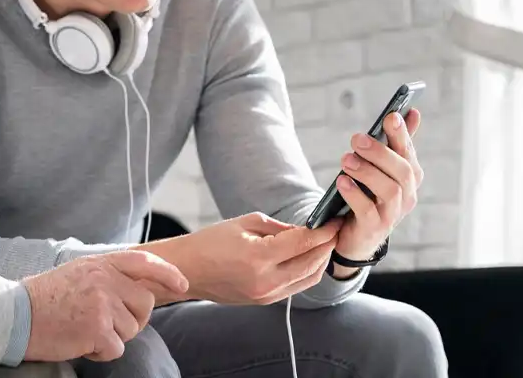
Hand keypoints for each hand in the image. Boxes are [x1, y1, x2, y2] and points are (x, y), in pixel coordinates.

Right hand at [22, 250, 187, 362]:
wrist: (16, 315)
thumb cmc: (46, 298)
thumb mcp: (79, 273)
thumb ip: (108, 276)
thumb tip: (139, 289)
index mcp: (100, 264)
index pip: (144, 262)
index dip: (168, 273)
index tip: (182, 284)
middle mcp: (104, 280)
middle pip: (145, 304)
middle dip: (133, 319)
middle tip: (107, 324)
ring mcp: (102, 303)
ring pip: (131, 330)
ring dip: (112, 337)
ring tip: (85, 329)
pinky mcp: (97, 328)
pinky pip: (116, 349)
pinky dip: (100, 352)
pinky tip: (80, 342)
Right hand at [140, 212, 341, 305]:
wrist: (187, 271)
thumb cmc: (209, 242)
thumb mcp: (244, 223)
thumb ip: (278, 228)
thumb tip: (304, 230)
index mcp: (258, 257)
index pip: (303, 242)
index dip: (324, 231)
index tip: (335, 220)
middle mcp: (265, 280)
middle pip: (312, 263)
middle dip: (327, 245)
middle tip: (334, 230)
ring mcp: (266, 295)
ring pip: (308, 278)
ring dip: (320, 260)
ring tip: (324, 243)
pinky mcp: (265, 302)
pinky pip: (295, 287)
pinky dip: (306, 271)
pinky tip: (308, 258)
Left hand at [332, 108, 423, 277]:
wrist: (357, 235)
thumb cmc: (370, 194)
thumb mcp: (382, 168)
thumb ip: (395, 143)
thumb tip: (411, 112)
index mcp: (409, 177)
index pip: (409, 153)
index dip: (402, 134)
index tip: (391, 116)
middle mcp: (407, 195)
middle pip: (403, 171)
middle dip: (380, 152)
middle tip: (356, 138)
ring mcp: (392, 214)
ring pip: (389, 190)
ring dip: (367, 171)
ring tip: (346, 159)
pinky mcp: (374, 228)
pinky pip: (367, 210)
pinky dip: (354, 194)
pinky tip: (341, 181)